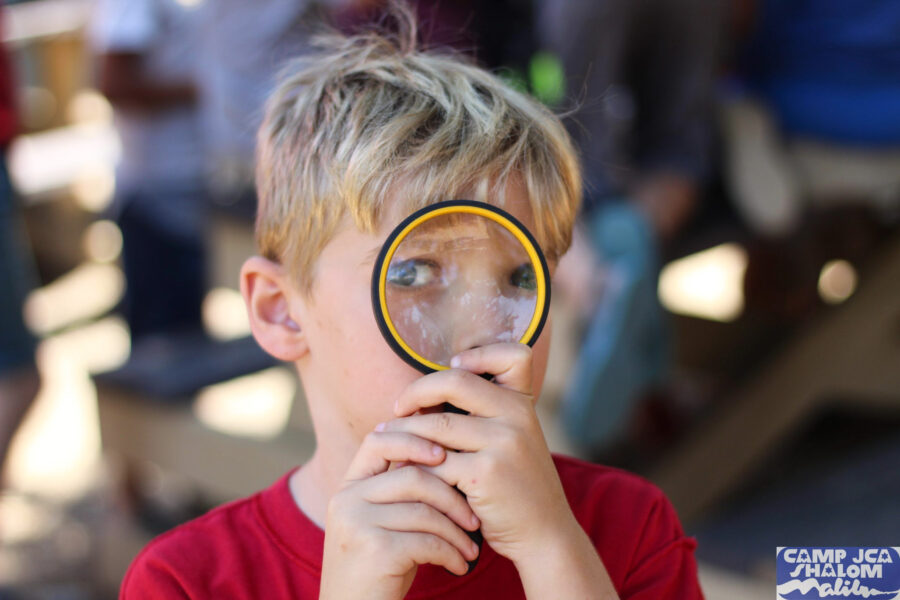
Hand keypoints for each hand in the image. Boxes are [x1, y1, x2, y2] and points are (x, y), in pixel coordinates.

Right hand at [319, 429, 481, 599]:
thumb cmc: (378, 569)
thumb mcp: (382, 523)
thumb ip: (398, 492)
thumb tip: (443, 452)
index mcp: (348, 488)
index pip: (377, 442)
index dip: (413, 439)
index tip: (445, 454)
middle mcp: (346, 500)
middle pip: (412, 476)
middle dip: (452, 496)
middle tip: (473, 519)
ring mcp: (357, 524)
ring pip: (425, 511)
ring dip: (456, 532)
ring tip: (471, 548)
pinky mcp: (374, 551)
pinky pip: (427, 541)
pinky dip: (451, 553)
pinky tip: (460, 565)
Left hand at [378, 343, 578, 566]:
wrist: (544, 534)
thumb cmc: (518, 487)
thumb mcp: (514, 441)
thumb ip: (484, 417)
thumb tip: (420, 399)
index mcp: (523, 404)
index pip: (512, 356)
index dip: (479, 354)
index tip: (452, 367)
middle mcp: (517, 416)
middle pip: (455, 382)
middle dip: (417, 391)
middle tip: (397, 408)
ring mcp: (503, 443)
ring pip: (435, 425)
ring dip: (403, 433)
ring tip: (385, 441)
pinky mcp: (485, 473)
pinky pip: (434, 462)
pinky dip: (414, 468)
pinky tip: (402, 474)